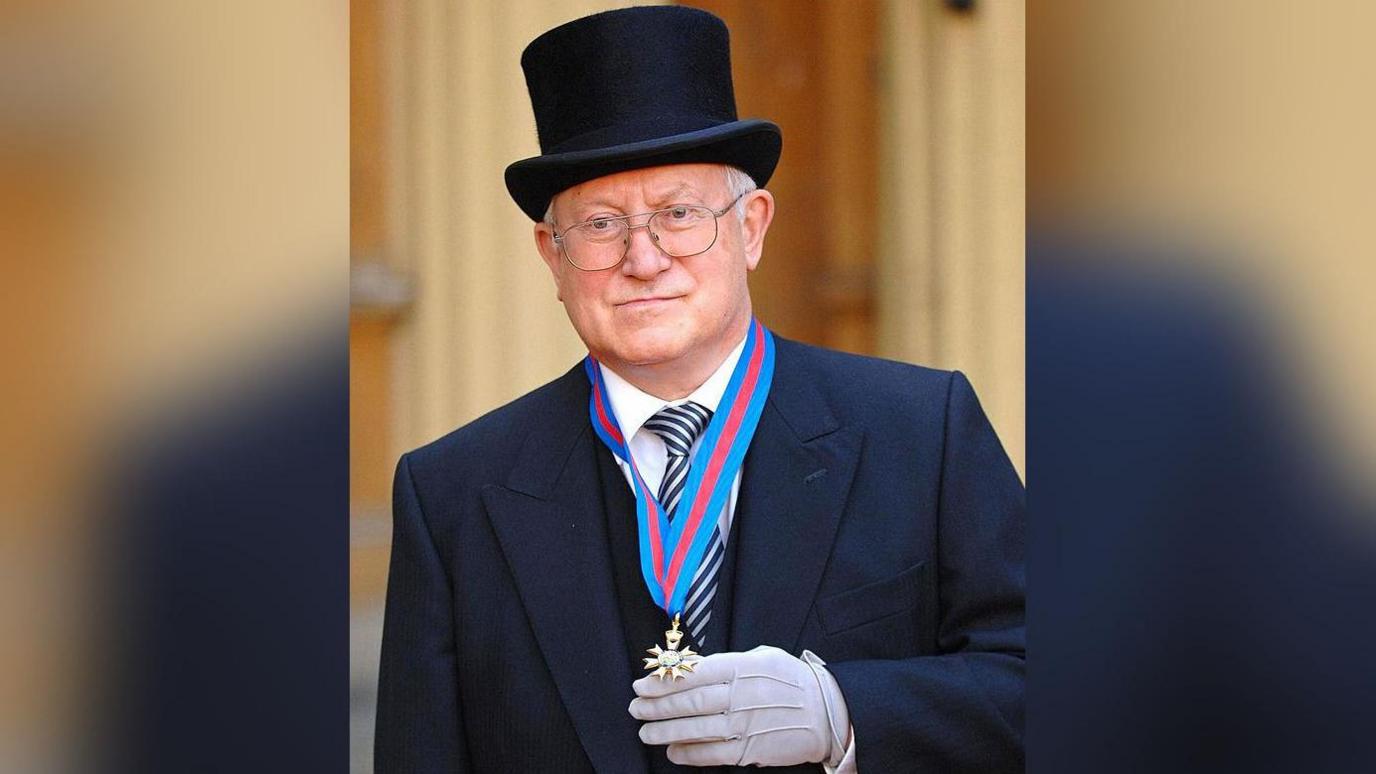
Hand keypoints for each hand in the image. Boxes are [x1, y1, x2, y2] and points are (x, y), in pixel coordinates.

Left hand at [629, 645, 849, 766]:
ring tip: (645, 731)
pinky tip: (672, 751)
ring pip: (695, 728)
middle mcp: (741, 696)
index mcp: (742, 667)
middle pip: (690, 701)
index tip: (642, 684)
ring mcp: (745, 725)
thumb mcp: (762, 658)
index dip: (663, 680)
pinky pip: (712, 754)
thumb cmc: (792, 681)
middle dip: (656, 705)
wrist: (826, 713)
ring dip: (665, 731)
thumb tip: (691, 667)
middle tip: (635, 707)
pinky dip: (688, 753)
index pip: (694, 673)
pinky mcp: (749, 749)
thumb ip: (728, 662)